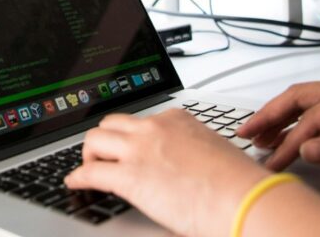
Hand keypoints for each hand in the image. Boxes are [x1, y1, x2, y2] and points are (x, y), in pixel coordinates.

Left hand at [65, 109, 269, 236]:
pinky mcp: (130, 177)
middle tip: (103, 156)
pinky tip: (75, 183)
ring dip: (89, 155)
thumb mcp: (214, 153)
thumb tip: (189, 167)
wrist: (244, 199)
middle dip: (104, 140)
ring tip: (90, 169)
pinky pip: (91, 173)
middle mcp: (155, 128)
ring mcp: (140, 150)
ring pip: (94, 139)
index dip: (132, 136)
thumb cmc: (239, 184)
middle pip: (112, 124)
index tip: (129, 146)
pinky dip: (78, 178)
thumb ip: (194, 153)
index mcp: (177, 120)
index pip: (143, 120)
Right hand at [236, 77, 319, 181]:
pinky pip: (318, 119)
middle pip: (300, 98)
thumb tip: (310, 149)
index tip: (274, 160)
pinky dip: (297, 129)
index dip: (290, 140)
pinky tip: (284, 140)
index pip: (314, 117)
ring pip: (305, 105)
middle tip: (246, 132)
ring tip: (256, 135)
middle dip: (270, 114)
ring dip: (279, 119)